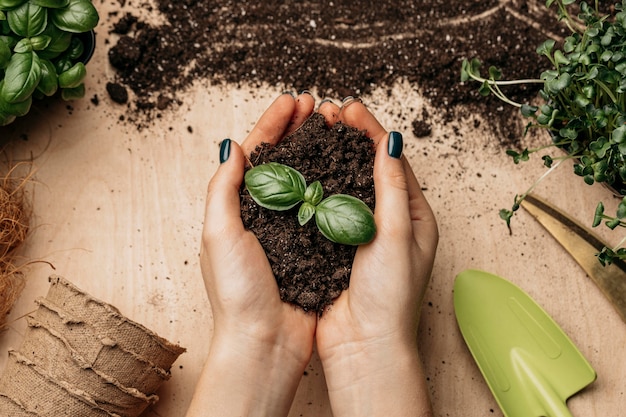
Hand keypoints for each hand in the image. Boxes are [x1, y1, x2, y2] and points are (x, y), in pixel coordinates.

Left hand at [186, 92, 316, 416]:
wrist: (265, 344)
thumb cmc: (237, 294)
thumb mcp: (219, 235)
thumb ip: (223, 190)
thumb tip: (232, 146)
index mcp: (239, 210)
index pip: (256, 154)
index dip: (274, 124)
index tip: (293, 101)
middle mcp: (266, 216)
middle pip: (285, 161)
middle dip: (300, 131)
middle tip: (319, 107)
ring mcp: (292, 231)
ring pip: (309, 180)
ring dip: (321, 152)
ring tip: (336, 128)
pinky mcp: (315, 248)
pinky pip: (327, 208)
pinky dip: (337, 185)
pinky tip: (349, 168)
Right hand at [315, 98, 438, 416]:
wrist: (364, 344)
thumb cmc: (390, 296)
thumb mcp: (397, 235)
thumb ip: (392, 188)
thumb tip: (390, 142)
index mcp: (413, 216)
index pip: (393, 162)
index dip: (371, 132)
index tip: (350, 110)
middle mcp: (388, 220)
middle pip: (367, 168)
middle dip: (349, 138)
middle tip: (329, 113)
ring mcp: (359, 232)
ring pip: (345, 184)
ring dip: (331, 157)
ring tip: (315, 131)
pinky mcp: (336, 245)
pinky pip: (326, 207)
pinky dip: (316, 184)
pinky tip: (301, 168)